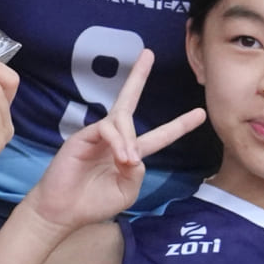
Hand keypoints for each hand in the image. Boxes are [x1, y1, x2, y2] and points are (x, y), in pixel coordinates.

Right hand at [25, 48, 202, 229]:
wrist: (63, 211)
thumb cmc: (93, 203)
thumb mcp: (126, 192)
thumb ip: (136, 173)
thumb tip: (134, 153)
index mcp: (130, 154)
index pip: (158, 136)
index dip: (179, 125)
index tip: (200, 113)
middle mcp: (115, 139)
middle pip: (129, 102)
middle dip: (138, 77)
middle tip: (148, 53)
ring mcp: (97, 136)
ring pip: (122, 121)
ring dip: (129, 140)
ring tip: (127, 161)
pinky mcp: (82, 136)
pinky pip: (106, 129)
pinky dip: (118, 141)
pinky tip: (120, 156)